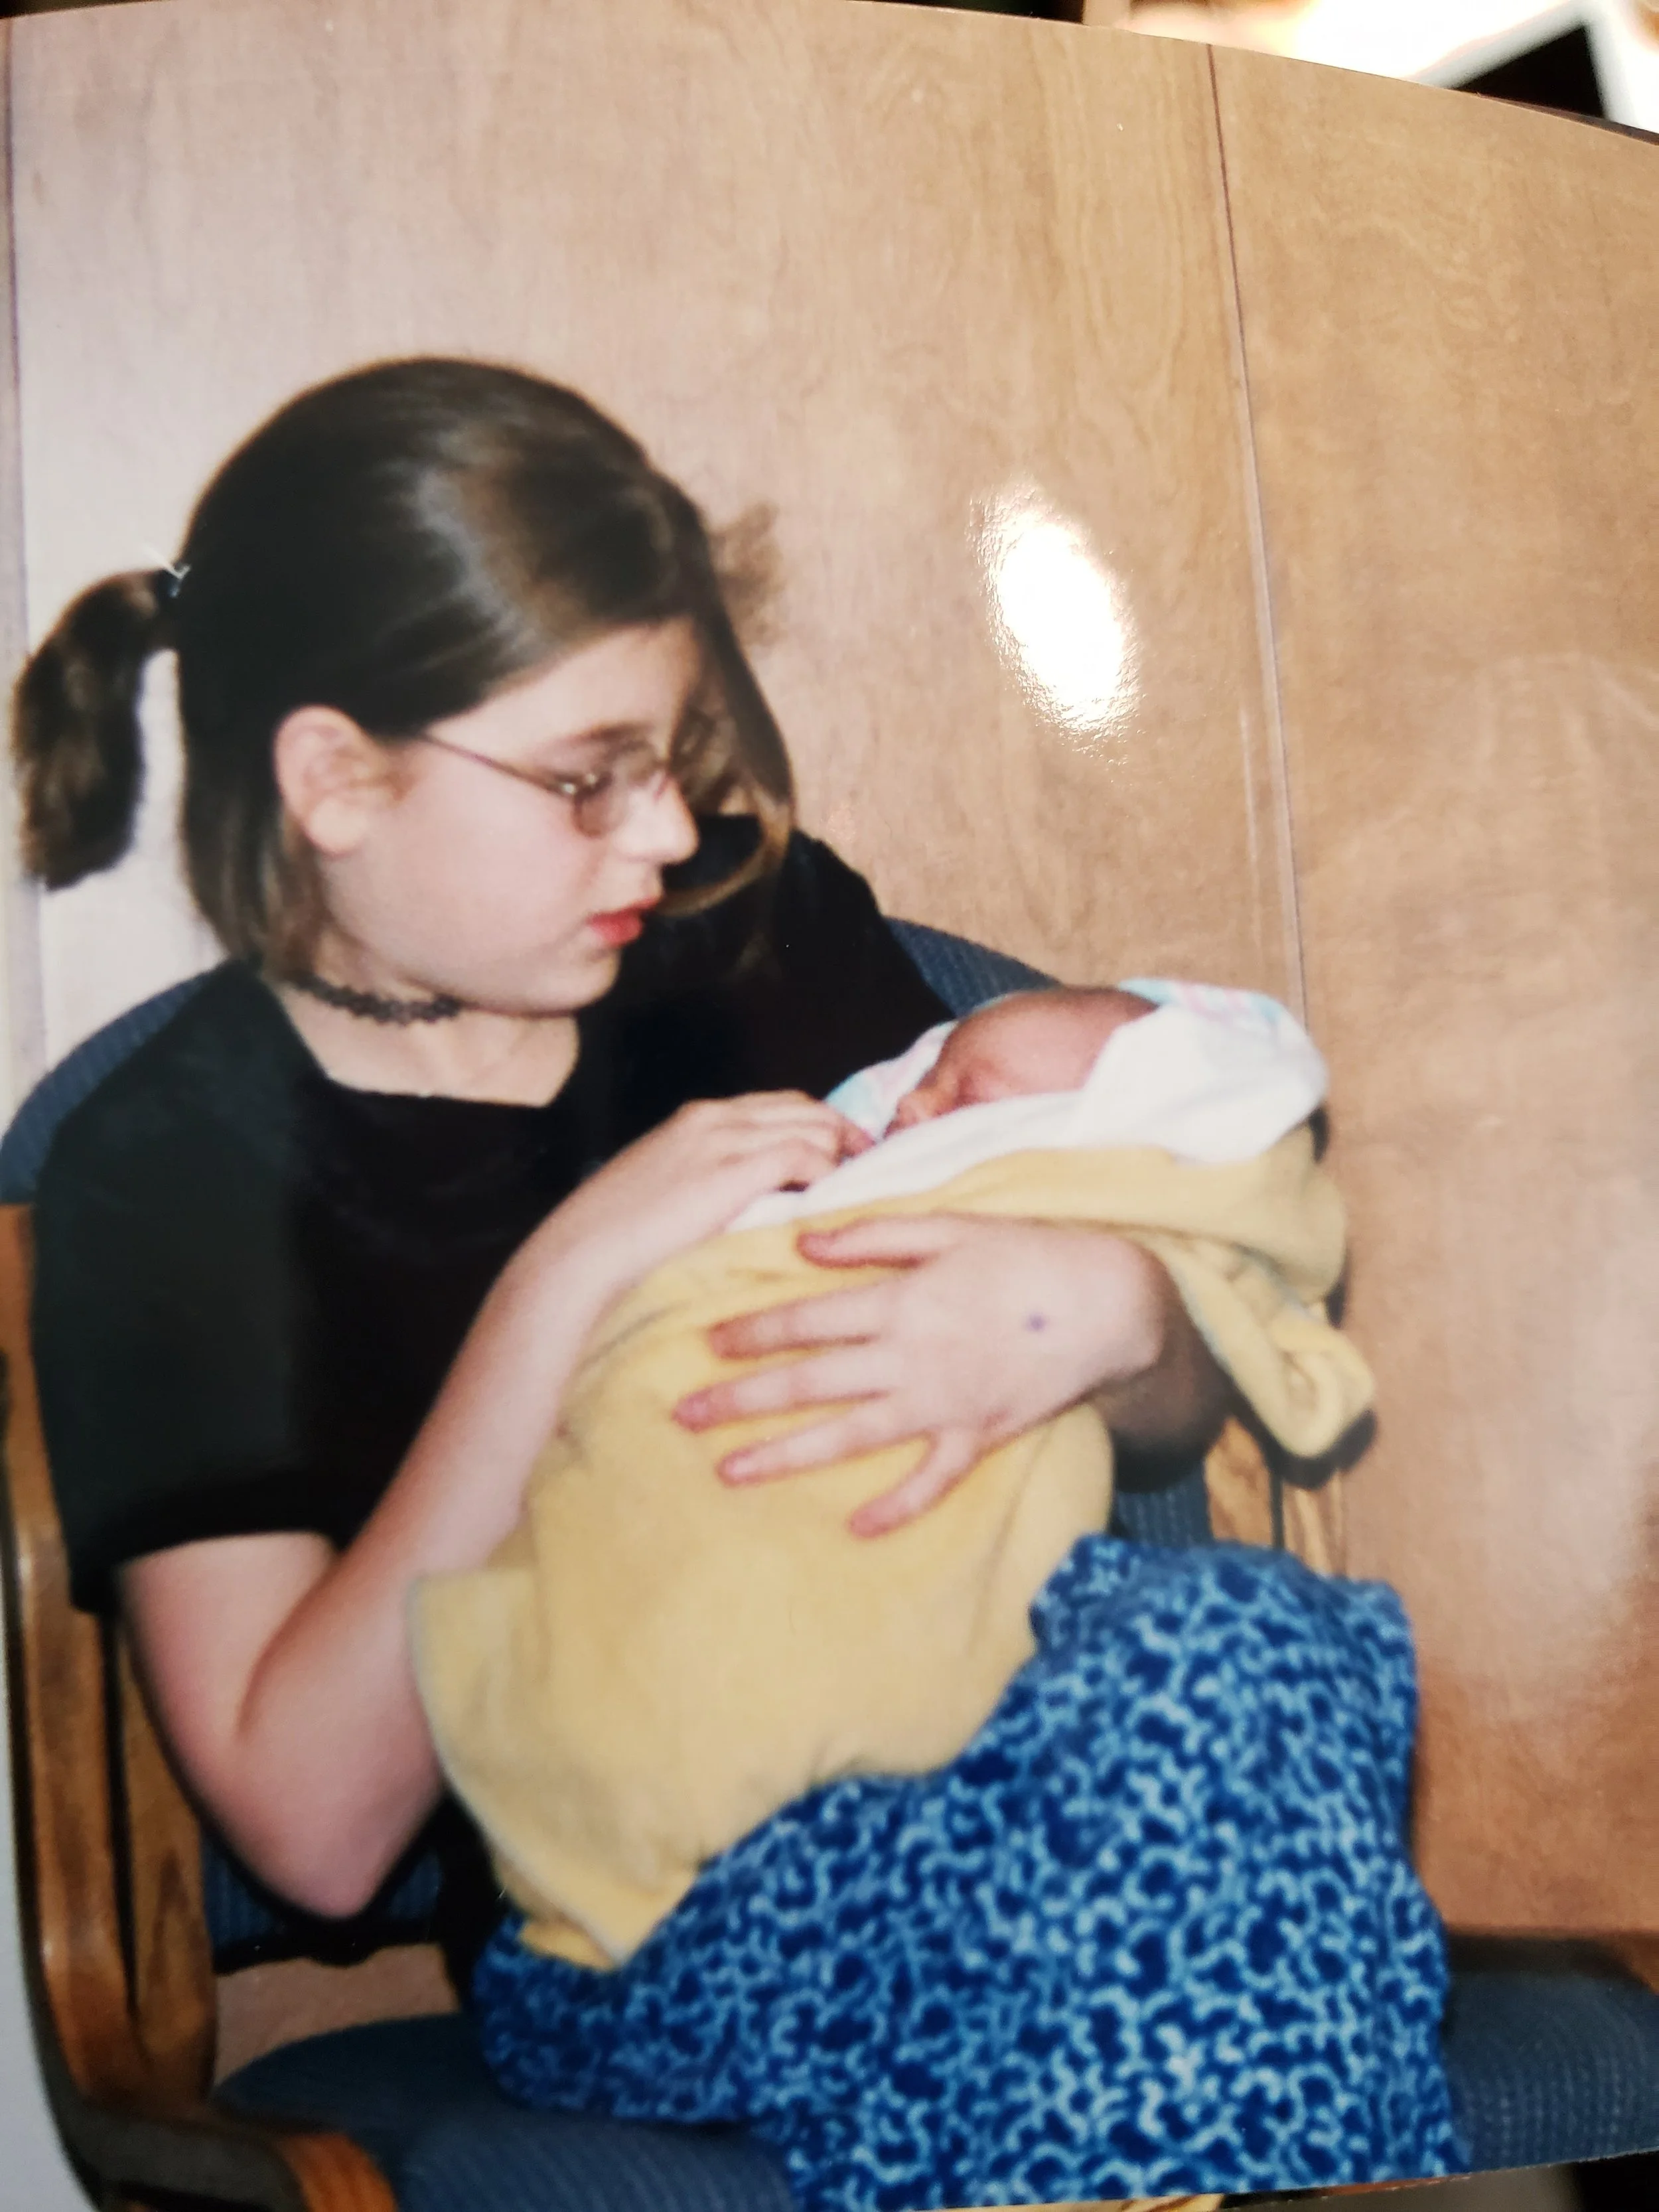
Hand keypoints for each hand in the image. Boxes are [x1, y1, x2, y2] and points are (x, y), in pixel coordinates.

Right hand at [527, 1093, 869, 1313]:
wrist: (584, 1255)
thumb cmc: (619, 1240)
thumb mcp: (667, 1193)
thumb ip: (709, 1181)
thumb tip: (755, 1199)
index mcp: (698, 1118)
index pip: (779, 1106)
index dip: (816, 1129)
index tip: (840, 1159)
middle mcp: (716, 1117)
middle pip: (805, 1108)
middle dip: (841, 1135)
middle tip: (866, 1171)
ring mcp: (726, 1138)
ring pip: (813, 1126)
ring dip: (840, 1156)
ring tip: (858, 1190)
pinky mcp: (737, 1167)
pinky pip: (807, 1156)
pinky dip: (828, 1174)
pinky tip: (833, 1200)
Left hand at [673, 1215, 1172, 1536]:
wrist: (1110, 1303)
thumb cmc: (1028, 1254)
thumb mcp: (953, 1225)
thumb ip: (876, 1235)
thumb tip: (806, 1241)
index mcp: (902, 1301)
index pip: (808, 1320)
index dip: (753, 1332)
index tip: (704, 1344)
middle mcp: (911, 1358)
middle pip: (810, 1383)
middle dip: (741, 1401)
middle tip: (682, 1417)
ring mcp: (943, 1404)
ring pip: (848, 1437)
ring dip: (784, 1457)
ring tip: (728, 1473)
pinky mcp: (978, 1437)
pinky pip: (930, 1481)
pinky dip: (896, 1508)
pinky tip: (857, 1527)